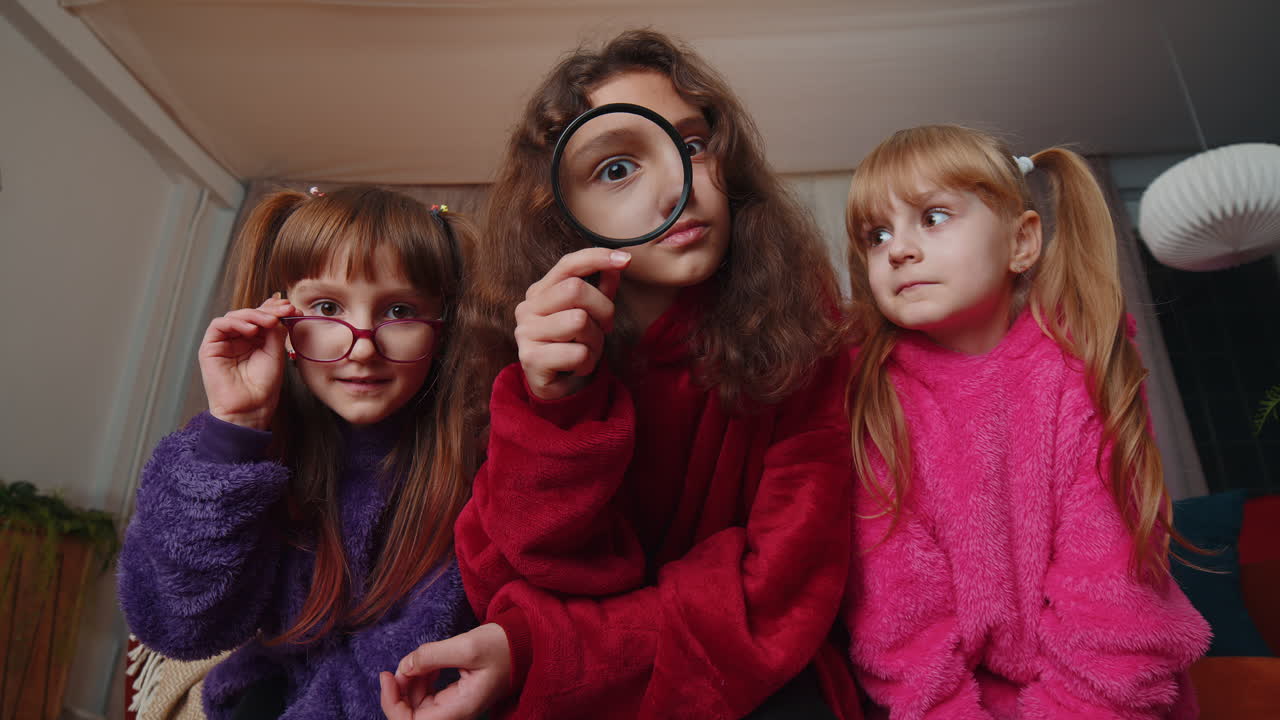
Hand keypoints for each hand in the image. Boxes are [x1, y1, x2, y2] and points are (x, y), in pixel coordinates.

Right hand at [198, 294, 296, 429]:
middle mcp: (238, 339)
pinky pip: (219, 325)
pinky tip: (252, 329)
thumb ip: (275, 332)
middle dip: (268, 310)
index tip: (293, 309)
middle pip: (250, 314)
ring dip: (254, 314)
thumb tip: (280, 312)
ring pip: (235, 316)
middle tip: (284, 311)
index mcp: (255, 340)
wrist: (251, 408)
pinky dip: (236, 322)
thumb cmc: (263, 387)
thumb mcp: (275, 353)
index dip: (276, 310)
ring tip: (270, 321)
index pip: (262, 317)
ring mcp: (224, 342)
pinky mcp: (210, 347)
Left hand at [379, 623, 511, 719]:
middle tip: (400, 664)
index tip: (388, 676)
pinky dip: (419, 679)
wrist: (525, 642)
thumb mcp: (467, 645)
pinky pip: (426, 695)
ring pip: (416, 705)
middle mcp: (456, 713)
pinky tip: (425, 663)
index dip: (392, 704)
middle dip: (399, 691)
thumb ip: (431, 656)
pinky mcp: (453, 696)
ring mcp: (454, 706)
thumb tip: (404, 667)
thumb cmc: (503, 646)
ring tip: (417, 659)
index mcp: (461, 708)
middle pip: (412, 716)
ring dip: (409, 683)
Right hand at [514, 248, 630, 400]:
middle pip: (576, 289)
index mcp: (541, 291)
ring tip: (586, 350)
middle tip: (603, 329)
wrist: (560, 387)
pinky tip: (576, 367)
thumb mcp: (591, 313)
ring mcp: (525, 333)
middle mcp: (528, 308)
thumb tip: (620, 260)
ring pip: (578, 321)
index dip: (597, 258)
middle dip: (603, 310)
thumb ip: (602, 286)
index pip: (568, 264)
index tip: (626, 260)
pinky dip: (587, 363)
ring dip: (595, 341)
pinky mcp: (530, 358)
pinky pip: (577, 352)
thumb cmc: (575, 345)